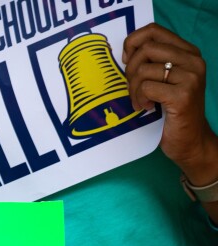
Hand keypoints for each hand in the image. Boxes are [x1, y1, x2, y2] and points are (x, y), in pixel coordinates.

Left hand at [123, 23, 217, 184]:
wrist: (190, 140)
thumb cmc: (171, 110)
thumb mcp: (164, 80)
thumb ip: (152, 62)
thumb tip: (126, 51)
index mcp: (188, 52)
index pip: (154, 31)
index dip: (133, 42)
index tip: (126, 61)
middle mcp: (193, 61)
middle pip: (146, 49)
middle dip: (130, 69)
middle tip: (132, 88)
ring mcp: (190, 77)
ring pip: (144, 70)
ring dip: (133, 89)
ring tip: (139, 101)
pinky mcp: (183, 95)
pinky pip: (147, 87)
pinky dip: (139, 99)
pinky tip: (146, 108)